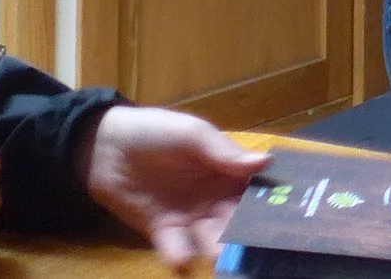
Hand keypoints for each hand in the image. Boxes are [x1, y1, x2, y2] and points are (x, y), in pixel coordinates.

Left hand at [82, 106, 268, 269]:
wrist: (106, 147)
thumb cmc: (157, 132)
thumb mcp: (192, 134)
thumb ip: (224, 151)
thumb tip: (265, 163)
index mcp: (228, 172)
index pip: (254, 191)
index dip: (270, 204)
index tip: (285, 218)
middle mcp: (215, 199)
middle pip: (236, 221)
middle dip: (245, 235)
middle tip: (253, 247)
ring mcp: (190, 218)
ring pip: (210, 239)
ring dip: (216, 250)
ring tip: (219, 256)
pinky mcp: (162, 232)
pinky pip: (175, 248)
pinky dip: (180, 256)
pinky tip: (182, 259)